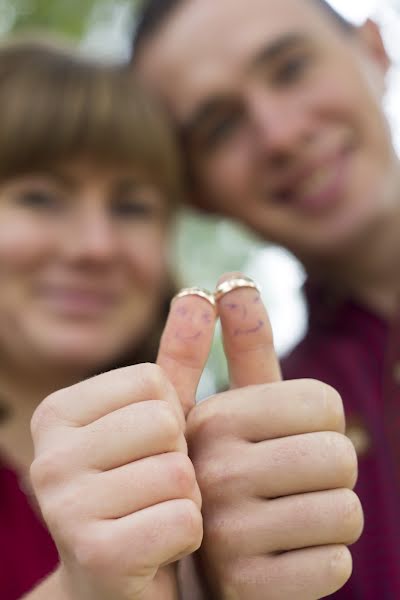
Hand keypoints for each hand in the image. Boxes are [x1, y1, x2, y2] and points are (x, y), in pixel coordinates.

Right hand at [29, 292, 216, 599]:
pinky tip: (162, 547)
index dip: (171, 417)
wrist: (122, 583)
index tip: (148, 450)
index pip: (151, 382)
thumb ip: (178, 357)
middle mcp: (47, 455)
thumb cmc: (144, 490)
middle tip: (156, 488)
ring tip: (157, 515)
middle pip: (164, 422)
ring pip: (178, 471)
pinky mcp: (96, 555)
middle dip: (180, 456)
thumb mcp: (160, 421)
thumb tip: (199, 290)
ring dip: (187, 498)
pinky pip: (183, 519)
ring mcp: (64, 506)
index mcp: (56, 413)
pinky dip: (188, 535)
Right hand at [186, 274, 363, 599]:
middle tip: (285, 486)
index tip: (282, 440)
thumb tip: (228, 280)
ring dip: (326, 520)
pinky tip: (277, 562)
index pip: (323, 404)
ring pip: (346, 513)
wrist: (173, 571)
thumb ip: (231, 349)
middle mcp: (205, 470)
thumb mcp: (215, 415)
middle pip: (339, 457)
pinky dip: (319, 563)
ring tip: (280, 522)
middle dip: (327, 474)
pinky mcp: (246, 591)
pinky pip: (334, 565)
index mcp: (205, 418)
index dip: (318, 425)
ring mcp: (221, 536)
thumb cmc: (207, 479)